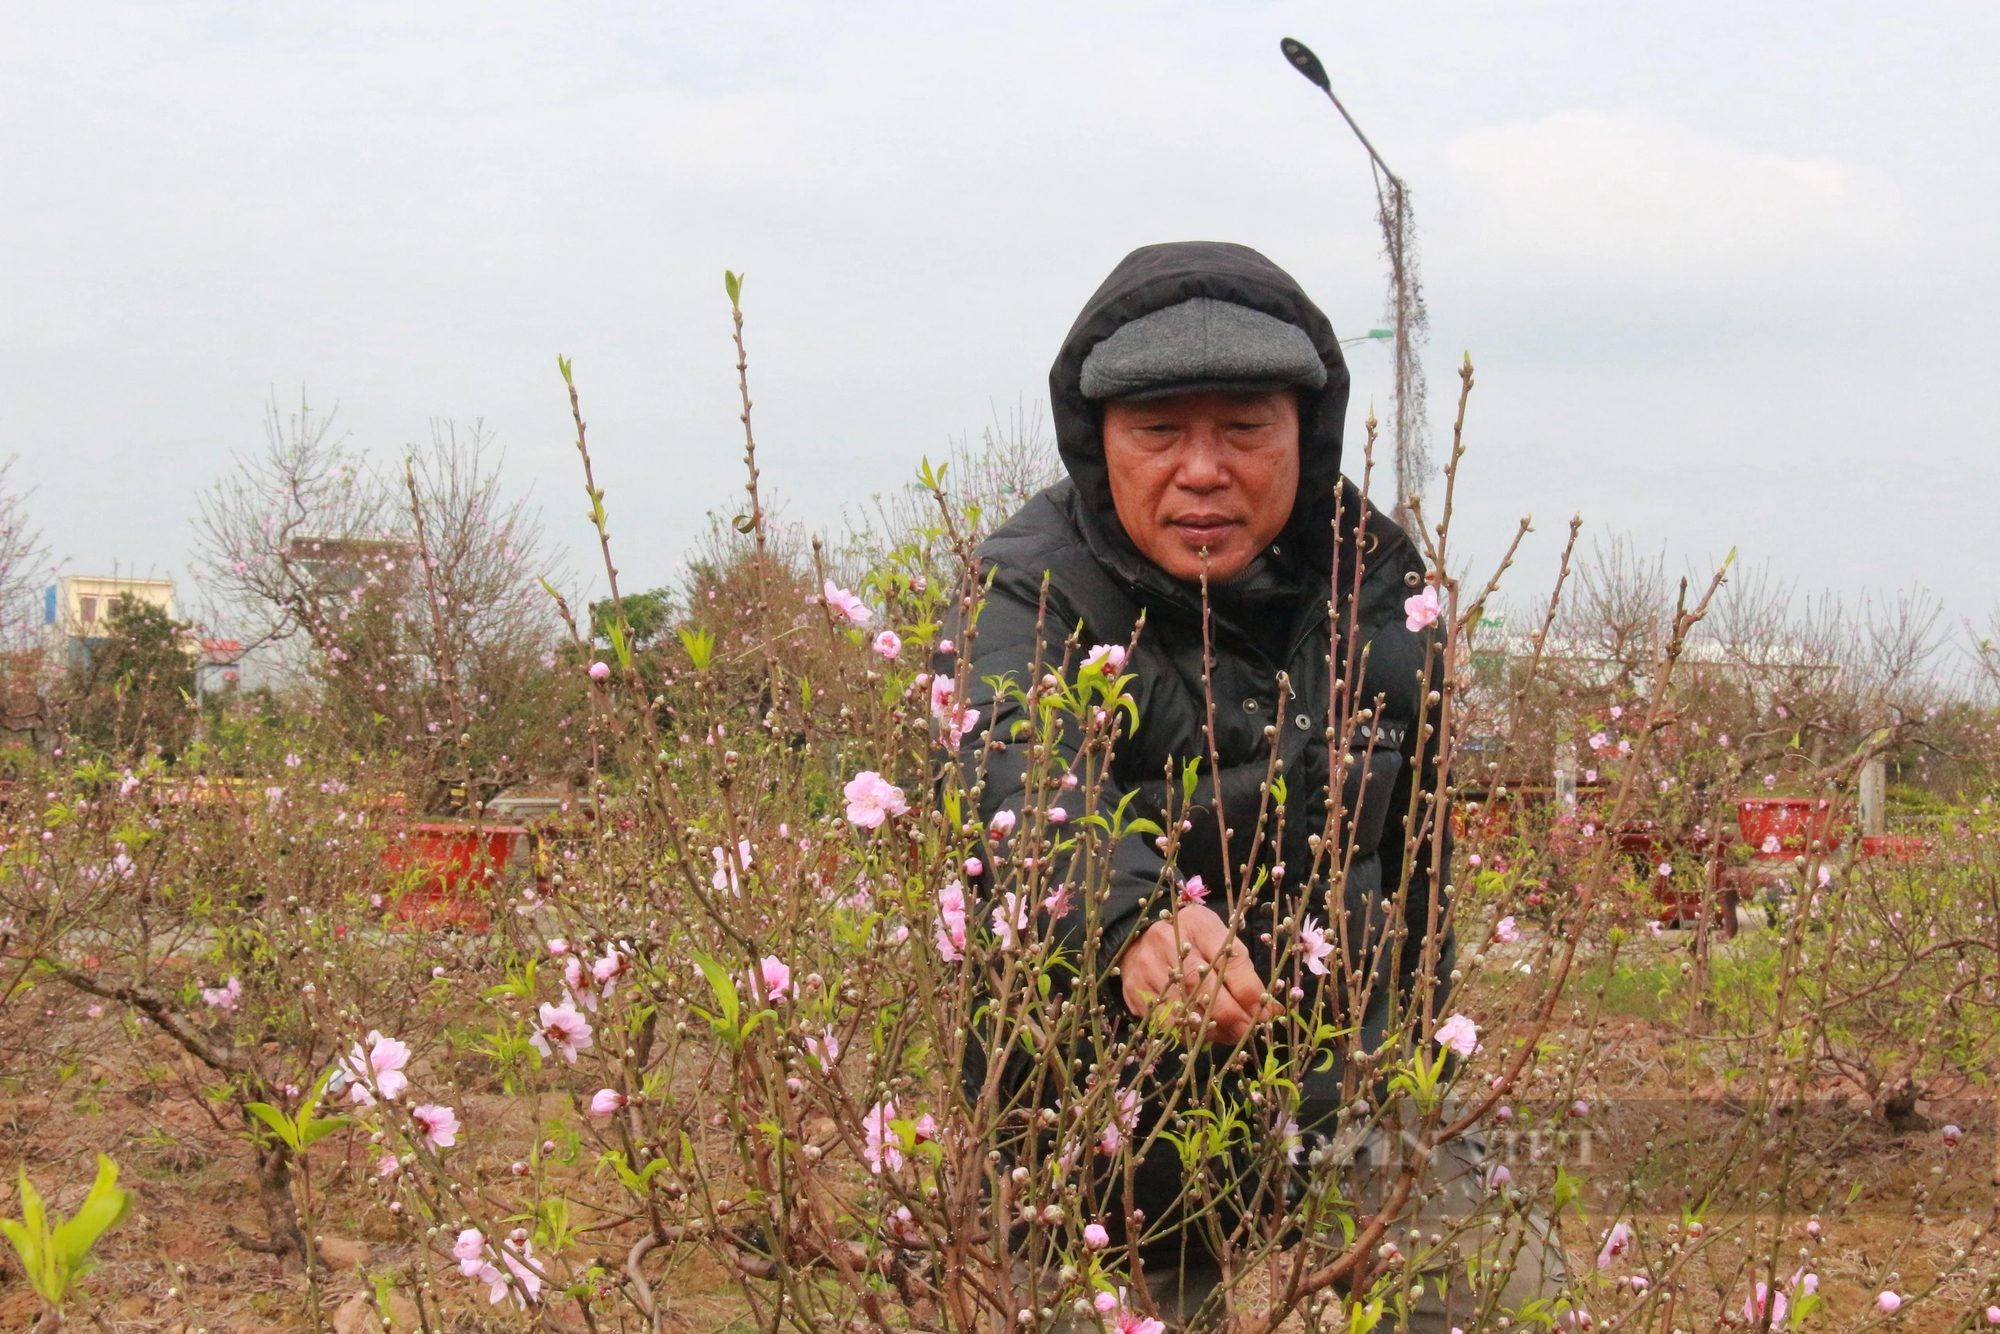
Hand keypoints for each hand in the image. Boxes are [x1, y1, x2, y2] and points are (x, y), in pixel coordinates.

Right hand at [1120, 903, 1274, 1044]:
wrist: (1138, 940)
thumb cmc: (1190, 941)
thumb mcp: (1217, 941)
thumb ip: (1242, 971)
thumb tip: (1270, 1011)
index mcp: (1199, 925)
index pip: (1229, 959)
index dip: (1249, 991)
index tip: (1265, 1012)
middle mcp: (1170, 943)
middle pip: (1204, 985)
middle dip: (1231, 1014)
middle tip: (1247, 1030)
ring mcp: (1148, 967)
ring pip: (1186, 1007)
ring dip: (1213, 1028)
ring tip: (1229, 1034)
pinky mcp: (1135, 990)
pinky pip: (1167, 1021)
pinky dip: (1189, 1032)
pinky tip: (1202, 1034)